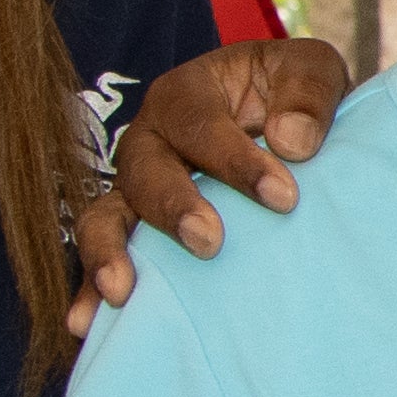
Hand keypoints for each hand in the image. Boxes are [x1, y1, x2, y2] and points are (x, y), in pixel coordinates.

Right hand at [70, 35, 354, 327]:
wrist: (283, 125)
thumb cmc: (292, 96)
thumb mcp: (311, 71)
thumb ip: (307, 94)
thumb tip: (293, 141)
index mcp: (187, 94)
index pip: (200, 125)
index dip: (237, 161)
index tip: (284, 197)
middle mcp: (150, 141)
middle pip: (144, 171)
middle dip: (173, 207)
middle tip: (209, 242)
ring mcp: (135, 191)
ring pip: (106, 217)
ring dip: (109, 253)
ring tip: (121, 292)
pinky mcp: (137, 234)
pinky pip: (106, 259)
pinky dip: (90, 291)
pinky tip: (85, 325)